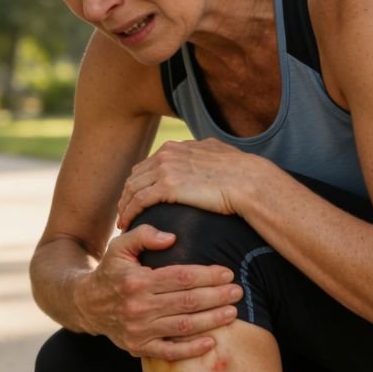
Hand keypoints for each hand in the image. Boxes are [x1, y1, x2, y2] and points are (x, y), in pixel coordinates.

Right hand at [76, 224, 243, 360]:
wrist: (86, 304)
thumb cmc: (111, 271)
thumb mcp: (120, 246)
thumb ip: (144, 235)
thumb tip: (172, 237)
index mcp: (137, 281)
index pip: (181, 278)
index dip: (207, 275)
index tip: (227, 272)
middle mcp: (138, 307)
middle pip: (187, 302)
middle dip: (216, 297)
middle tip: (237, 292)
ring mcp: (138, 330)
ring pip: (183, 327)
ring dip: (211, 321)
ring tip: (232, 313)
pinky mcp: (138, 347)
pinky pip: (169, 352)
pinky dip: (190, 351)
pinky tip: (210, 343)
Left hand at [116, 139, 261, 230]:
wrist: (248, 181)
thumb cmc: (240, 172)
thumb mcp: (217, 152)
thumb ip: (203, 151)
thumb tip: (204, 151)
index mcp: (177, 147)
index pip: (148, 164)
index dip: (140, 182)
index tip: (137, 197)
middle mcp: (167, 154)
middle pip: (136, 176)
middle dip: (128, 194)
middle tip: (125, 211)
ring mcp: (166, 169)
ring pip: (133, 188)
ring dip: (125, 205)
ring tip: (124, 221)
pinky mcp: (167, 187)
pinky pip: (139, 201)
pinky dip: (129, 212)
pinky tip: (127, 224)